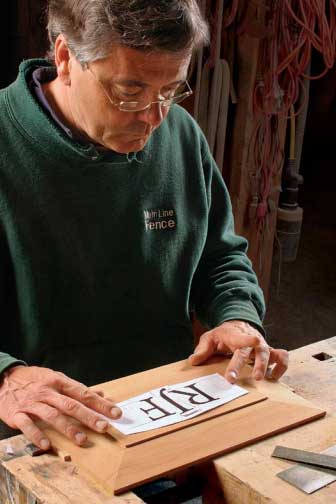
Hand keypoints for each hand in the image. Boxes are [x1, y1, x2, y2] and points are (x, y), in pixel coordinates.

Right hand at [0, 365, 121, 449]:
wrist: (4, 377)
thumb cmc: (34, 380)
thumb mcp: (56, 378)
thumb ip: (77, 389)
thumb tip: (100, 393)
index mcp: (59, 382)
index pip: (83, 393)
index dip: (100, 403)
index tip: (115, 413)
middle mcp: (47, 392)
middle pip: (71, 405)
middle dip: (88, 416)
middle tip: (104, 427)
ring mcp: (32, 403)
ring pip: (52, 415)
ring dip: (67, 428)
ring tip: (81, 440)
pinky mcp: (17, 414)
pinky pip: (28, 425)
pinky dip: (37, 435)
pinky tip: (47, 445)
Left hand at [189, 320, 287, 382]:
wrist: (238, 324)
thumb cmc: (223, 335)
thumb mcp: (209, 338)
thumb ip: (202, 350)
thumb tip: (193, 361)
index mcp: (235, 336)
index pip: (241, 338)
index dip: (247, 341)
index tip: (254, 342)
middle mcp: (251, 340)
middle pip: (255, 350)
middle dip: (256, 363)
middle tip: (255, 377)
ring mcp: (261, 345)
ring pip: (269, 353)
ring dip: (267, 365)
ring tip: (262, 379)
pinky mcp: (269, 351)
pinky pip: (281, 356)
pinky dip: (281, 366)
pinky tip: (274, 377)